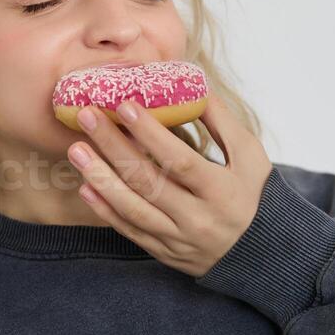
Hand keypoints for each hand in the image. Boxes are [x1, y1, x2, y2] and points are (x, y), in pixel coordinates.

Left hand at [66, 96, 271, 276]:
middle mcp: (199, 219)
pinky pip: (130, 231)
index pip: (181, 162)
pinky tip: (85, 186)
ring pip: (133, 210)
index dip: (151, 135)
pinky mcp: (165, 252)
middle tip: (87, 118)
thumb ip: (220, 121)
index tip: (124, 106)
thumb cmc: (253, 193)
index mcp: (222, 192)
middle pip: (149, 182)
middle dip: (114, 148)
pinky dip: (106, 209)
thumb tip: (190, 82)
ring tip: (76, 151)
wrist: (259, 249)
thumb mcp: (248, 155)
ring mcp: (179, 239)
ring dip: (101, 179)